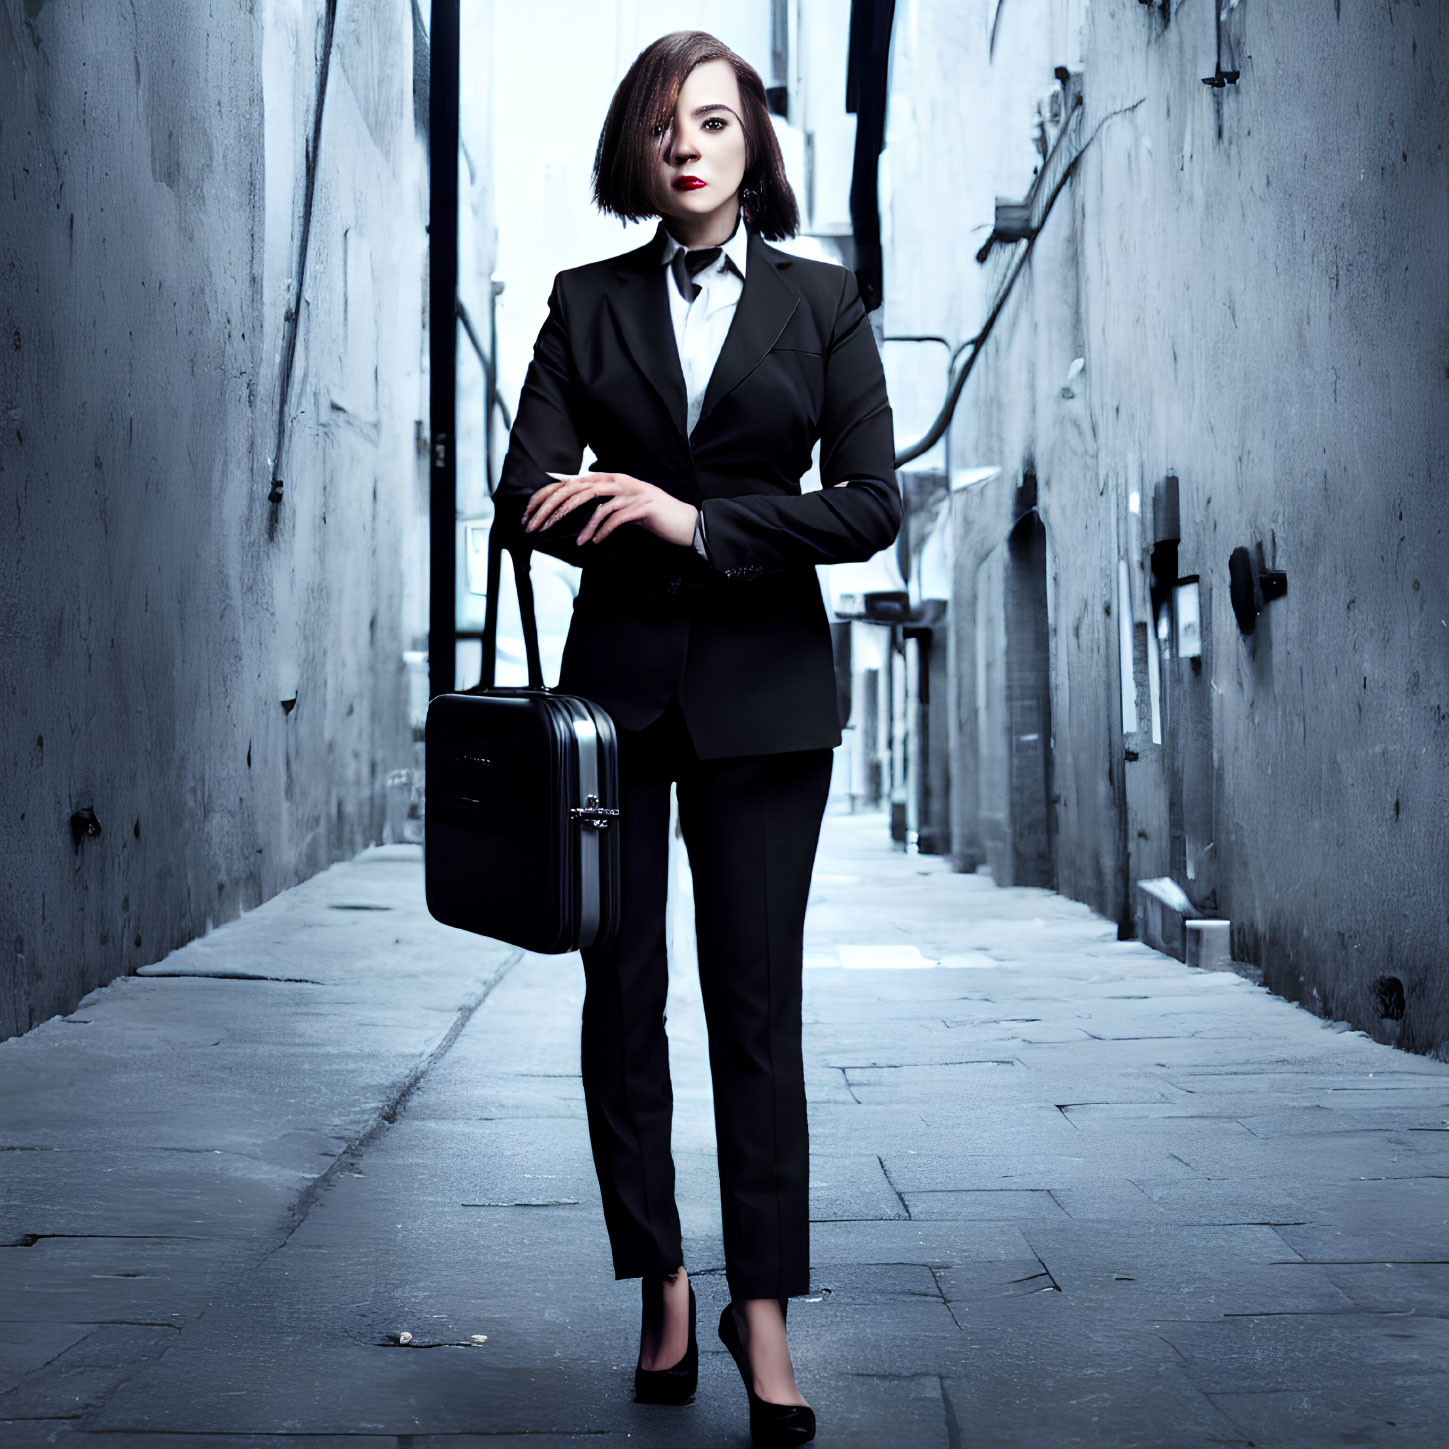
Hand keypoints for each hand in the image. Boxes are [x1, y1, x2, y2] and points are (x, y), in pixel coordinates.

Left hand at [523, 471, 698, 548]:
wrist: (684, 522)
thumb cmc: (650, 516)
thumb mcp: (620, 506)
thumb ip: (599, 501)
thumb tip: (569, 502)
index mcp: (609, 478)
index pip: (570, 482)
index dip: (547, 495)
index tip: (530, 512)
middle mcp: (617, 480)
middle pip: (576, 490)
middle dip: (552, 508)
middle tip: (535, 525)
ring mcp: (630, 492)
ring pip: (594, 502)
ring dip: (578, 523)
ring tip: (570, 539)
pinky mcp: (642, 507)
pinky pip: (615, 518)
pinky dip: (602, 530)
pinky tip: (594, 543)